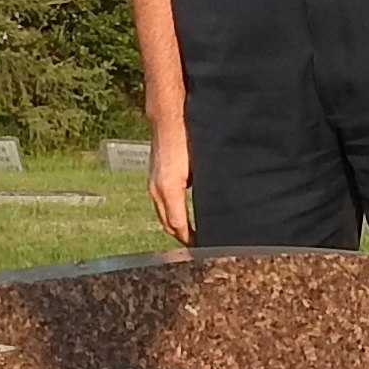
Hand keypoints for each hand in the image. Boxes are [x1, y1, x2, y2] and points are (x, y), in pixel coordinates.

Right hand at [149, 123, 194, 243]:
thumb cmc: (187, 139)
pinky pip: (161, 205)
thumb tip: (216, 208)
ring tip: (193, 237)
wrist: (168, 119)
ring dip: (176, 228)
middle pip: (169, 225)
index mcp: (169, 189)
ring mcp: (153, 185)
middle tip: (200, 248)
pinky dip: (171, 215)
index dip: (191, 240)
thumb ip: (204, 190)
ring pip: (163, 216)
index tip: (204, 249)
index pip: (179, 225)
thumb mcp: (199, 167)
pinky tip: (183, 217)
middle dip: (183, 239)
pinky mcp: (154, 180)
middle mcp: (157, 190)